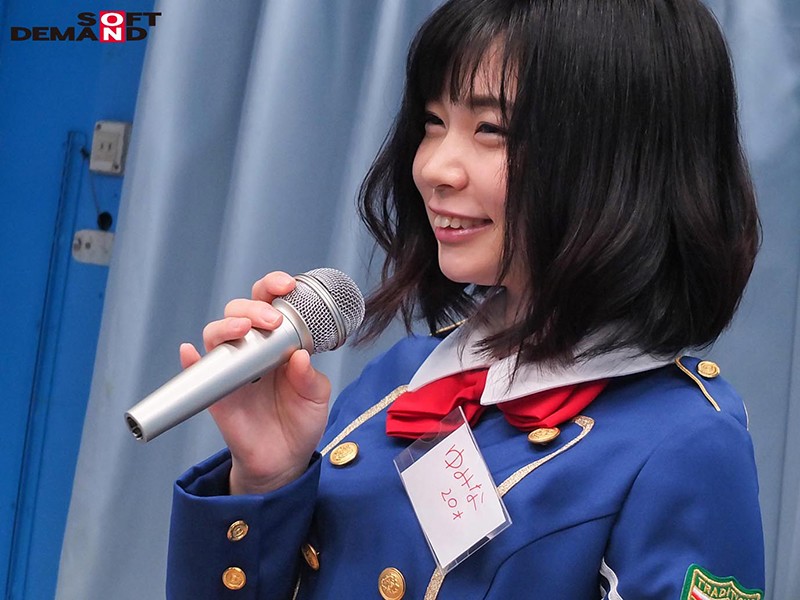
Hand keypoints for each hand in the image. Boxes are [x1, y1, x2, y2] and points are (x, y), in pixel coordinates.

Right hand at [179, 271, 330, 494]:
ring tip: (243, 331)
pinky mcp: (216, 394)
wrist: (285, 460)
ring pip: (216, 334)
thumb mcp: (316, 398)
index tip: (287, 286)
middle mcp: (252, 350)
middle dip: (253, 307)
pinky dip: (190, 360)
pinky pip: (196, 372)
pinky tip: (190, 352)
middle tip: (271, 321)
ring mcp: (232, 369)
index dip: (274, 287)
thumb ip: (309, 377)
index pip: (270, 304)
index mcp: (279, 343)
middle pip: (240, 312)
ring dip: (226, 326)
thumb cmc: (301, 422)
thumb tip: (298, 356)